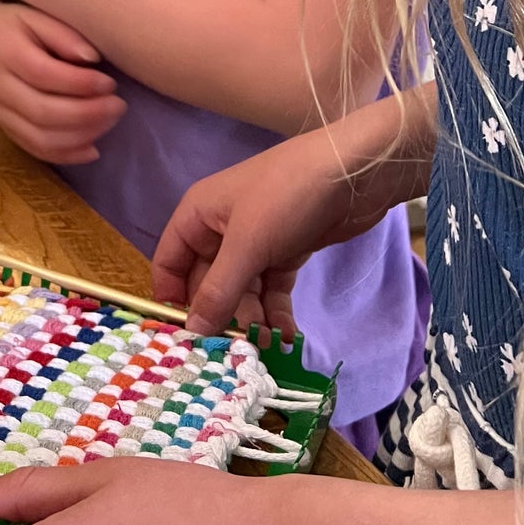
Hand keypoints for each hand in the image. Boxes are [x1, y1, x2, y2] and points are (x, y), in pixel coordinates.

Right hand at [0, 0, 121, 164]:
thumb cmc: (17, 20)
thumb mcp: (37, 13)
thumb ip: (64, 34)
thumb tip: (92, 58)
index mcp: (6, 50)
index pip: (45, 75)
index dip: (81, 84)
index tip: (111, 83)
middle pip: (42, 111)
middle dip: (87, 114)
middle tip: (119, 106)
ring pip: (39, 137)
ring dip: (81, 136)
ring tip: (110, 122)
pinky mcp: (5, 125)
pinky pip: (34, 149)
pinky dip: (65, 155)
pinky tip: (93, 149)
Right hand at [152, 119, 406, 336]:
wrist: (354, 174)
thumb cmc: (286, 197)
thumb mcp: (248, 244)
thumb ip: (218, 290)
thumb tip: (191, 332)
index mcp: (198, 215)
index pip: (169, 262)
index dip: (172, 298)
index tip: (184, 337)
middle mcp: (221, 229)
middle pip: (207, 282)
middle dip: (220, 314)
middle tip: (235, 350)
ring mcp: (255, 242)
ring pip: (242, 291)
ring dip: (252, 319)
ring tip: (268, 345)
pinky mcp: (285, 252)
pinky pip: (271, 290)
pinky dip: (276, 313)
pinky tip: (287, 336)